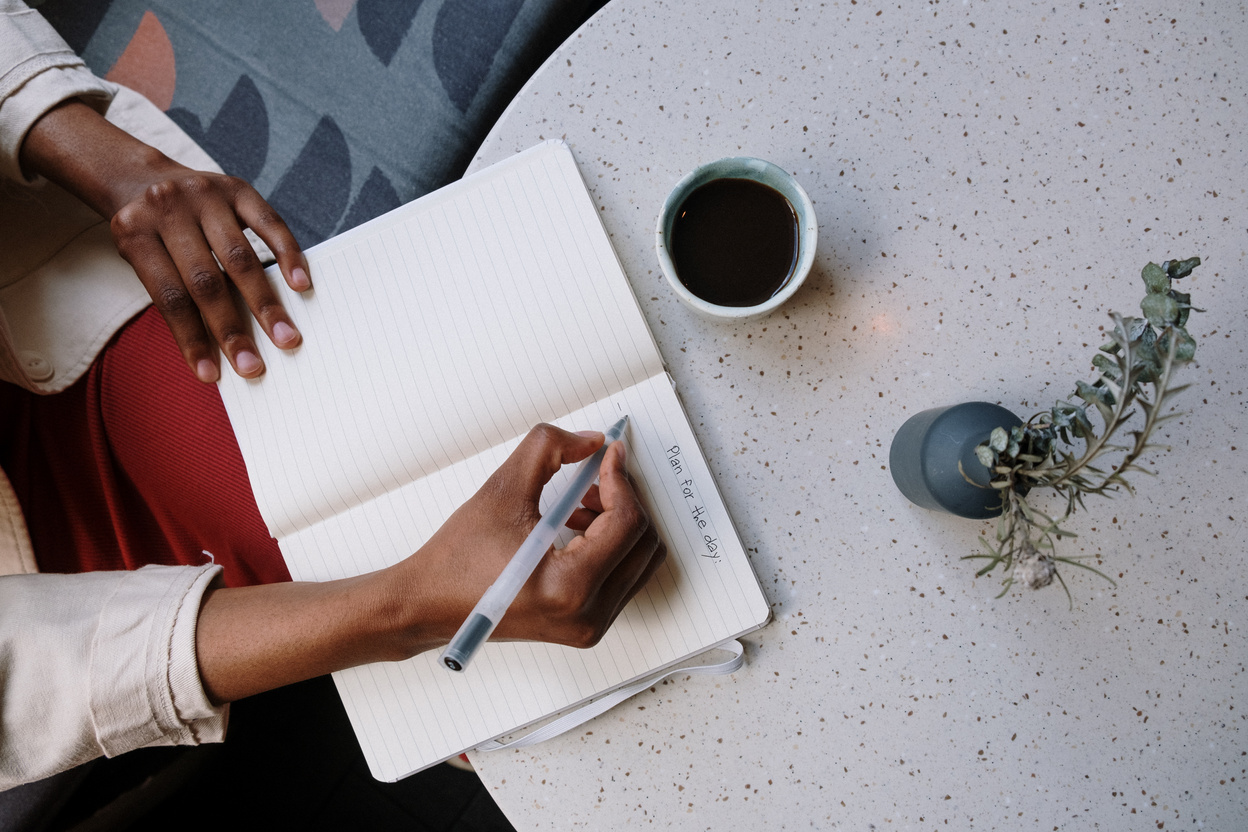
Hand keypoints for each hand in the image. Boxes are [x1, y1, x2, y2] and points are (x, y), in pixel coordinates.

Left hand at [108, 163, 309, 381]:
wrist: (142, 177)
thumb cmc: (148, 234)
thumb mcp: (142, 259)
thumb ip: (175, 294)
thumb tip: (217, 348)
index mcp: (135, 232)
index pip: (168, 297)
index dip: (191, 339)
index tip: (212, 375)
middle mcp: (168, 209)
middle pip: (204, 280)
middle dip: (232, 329)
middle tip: (254, 366)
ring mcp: (205, 194)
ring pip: (239, 257)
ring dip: (265, 304)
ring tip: (285, 338)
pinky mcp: (237, 187)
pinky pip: (269, 223)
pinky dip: (287, 255)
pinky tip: (300, 284)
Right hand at [398, 423, 666, 649]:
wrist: (429, 604)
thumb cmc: (457, 560)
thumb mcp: (502, 489)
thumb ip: (549, 450)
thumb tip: (593, 441)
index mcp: (568, 588)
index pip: (626, 523)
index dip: (621, 479)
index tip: (608, 455)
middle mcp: (586, 616)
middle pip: (644, 542)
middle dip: (624, 499)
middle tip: (598, 474)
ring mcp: (589, 625)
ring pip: (639, 559)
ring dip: (620, 521)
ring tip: (582, 501)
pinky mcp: (585, 624)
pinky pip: (622, 575)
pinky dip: (611, 543)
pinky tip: (577, 525)